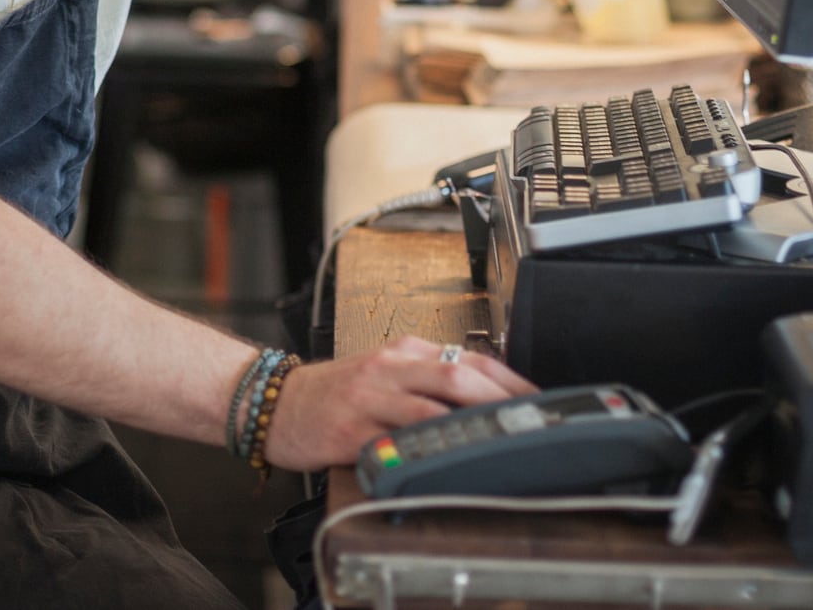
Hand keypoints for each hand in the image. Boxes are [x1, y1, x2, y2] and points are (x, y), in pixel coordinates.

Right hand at [258, 337, 538, 471]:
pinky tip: (445, 462)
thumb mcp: (385, 373)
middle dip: (498, 399)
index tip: (536, 398)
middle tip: (529, 421)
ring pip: (430, 406)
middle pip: (456, 376)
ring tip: (500, 442)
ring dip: (469, 425)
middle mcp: (390, 368)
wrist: (275, 403)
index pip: (467, 358)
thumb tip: (483, 400)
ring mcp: (371, 397)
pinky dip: (423, 450)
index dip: (507, 378)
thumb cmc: (335, 393)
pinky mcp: (352, 429)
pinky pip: (395, 441)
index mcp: (404, 351)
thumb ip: (425, 380)